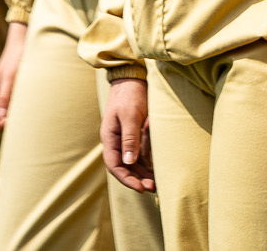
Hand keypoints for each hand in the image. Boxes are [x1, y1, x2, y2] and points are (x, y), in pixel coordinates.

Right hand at [0, 21, 28, 130]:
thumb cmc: (13, 59)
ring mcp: (6, 96)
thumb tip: (2, 114)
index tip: (15, 118)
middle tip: (25, 115)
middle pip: (2, 121)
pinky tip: (31, 103)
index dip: (4, 124)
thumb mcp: (8, 76)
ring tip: (30, 108)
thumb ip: (4, 95)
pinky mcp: (14, 92)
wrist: (20, 45)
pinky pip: (16, 107)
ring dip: (18, 115)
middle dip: (12, 123)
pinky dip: (22, 109)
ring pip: (10, 115)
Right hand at [100, 76, 154, 192]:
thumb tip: (129, 162)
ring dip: (142, 174)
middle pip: (124, 167)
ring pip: (132, 163)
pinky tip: (156, 170)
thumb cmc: (130, 95)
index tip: (140, 188)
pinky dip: (146, 164)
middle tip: (153, 187)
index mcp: (109, 138)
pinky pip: (139, 154)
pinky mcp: (135, 135)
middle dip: (137, 179)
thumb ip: (130, 138)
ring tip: (156, 183)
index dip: (126, 179)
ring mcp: (125, 139)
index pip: (114, 165)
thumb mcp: (130, 116)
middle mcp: (116, 141)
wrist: (132, 78)